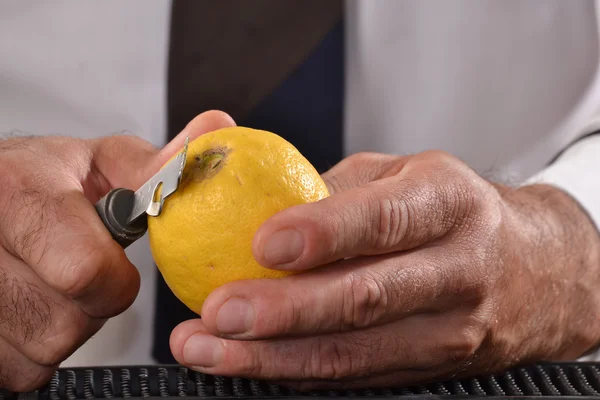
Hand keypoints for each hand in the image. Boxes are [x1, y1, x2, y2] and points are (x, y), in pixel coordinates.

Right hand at [0, 111, 234, 390]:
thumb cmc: (47, 182)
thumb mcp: (99, 162)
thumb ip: (158, 162)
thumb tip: (219, 129)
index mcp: (17, 189)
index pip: (83, 269)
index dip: (113, 280)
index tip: (112, 265)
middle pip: (63, 323)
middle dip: (91, 307)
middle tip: (79, 275)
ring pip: (40, 352)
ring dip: (64, 328)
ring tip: (52, 285)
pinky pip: (18, 371)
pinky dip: (34, 349)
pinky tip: (29, 308)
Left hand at [171, 150, 599, 389]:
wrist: (535, 269)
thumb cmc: (455, 211)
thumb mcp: (407, 176)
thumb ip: (337, 192)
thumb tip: (258, 204)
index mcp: (448, 203)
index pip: (385, 221)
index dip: (325, 234)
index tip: (263, 243)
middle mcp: (458, 269)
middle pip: (365, 299)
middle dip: (283, 311)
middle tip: (217, 311)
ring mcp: (450, 330)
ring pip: (353, 353)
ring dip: (273, 356)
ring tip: (208, 348)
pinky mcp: (432, 368)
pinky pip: (356, 375)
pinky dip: (295, 371)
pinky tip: (249, 361)